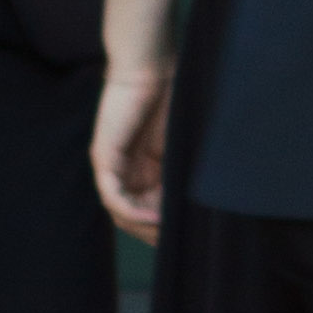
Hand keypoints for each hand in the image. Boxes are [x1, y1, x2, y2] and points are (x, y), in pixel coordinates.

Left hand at [91, 56, 172, 239]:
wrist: (150, 68)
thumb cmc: (172, 98)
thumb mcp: (183, 146)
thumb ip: (185, 171)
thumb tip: (209, 201)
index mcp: (141, 169)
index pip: (145, 209)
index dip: (163, 227)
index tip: (187, 238)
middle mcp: (123, 171)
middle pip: (131, 216)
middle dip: (153, 234)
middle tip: (178, 244)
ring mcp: (111, 165)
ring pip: (121, 210)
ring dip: (143, 227)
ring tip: (168, 234)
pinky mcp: (104, 157)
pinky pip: (112, 195)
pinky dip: (131, 210)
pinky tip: (154, 218)